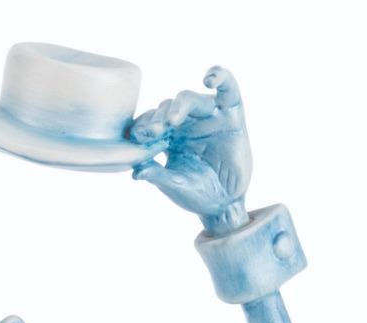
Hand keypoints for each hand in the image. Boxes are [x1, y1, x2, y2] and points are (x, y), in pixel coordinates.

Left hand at [129, 66, 251, 233]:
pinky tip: (210, 78)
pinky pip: (228, 88)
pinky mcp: (231, 113)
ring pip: (189, 98)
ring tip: (172, 121)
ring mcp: (208, 115)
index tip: (137, 137)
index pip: (151, 122)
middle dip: (157, 118)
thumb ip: (158, 176)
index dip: (143, 126)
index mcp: (169, 135)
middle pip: (167, 107)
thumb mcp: (176, 186)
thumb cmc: (198, 193)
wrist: (226, 202)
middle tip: (152, 132)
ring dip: (179, 106)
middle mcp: (186, 121)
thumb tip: (136, 172)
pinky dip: (221, 76)